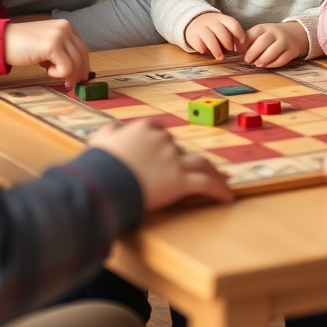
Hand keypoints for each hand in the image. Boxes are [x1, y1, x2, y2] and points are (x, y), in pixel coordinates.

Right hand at [3, 19, 89, 88]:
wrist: (2, 42)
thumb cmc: (22, 46)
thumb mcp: (46, 45)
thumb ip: (61, 52)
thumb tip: (76, 71)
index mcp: (65, 26)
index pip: (82, 48)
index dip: (83, 65)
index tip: (80, 78)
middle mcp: (65, 27)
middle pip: (82, 56)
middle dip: (78, 73)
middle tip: (70, 85)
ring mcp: (59, 35)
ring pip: (76, 63)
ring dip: (66, 74)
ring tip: (50, 73)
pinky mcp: (52, 45)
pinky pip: (66, 67)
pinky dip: (58, 73)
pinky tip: (46, 70)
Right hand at [90, 120, 233, 209]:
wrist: (102, 181)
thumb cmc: (98, 164)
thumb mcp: (100, 141)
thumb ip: (109, 133)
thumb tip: (113, 132)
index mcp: (144, 128)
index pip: (162, 134)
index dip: (167, 146)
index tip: (170, 155)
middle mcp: (163, 140)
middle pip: (181, 150)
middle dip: (186, 162)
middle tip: (194, 173)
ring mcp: (174, 159)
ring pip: (201, 163)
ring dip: (214, 172)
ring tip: (222, 181)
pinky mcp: (180, 180)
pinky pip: (206, 184)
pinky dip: (218, 190)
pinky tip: (227, 197)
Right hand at [184, 12, 246, 59]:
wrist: (192, 21)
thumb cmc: (212, 28)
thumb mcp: (222, 26)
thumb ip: (230, 35)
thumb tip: (239, 50)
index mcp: (222, 19)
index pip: (233, 24)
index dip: (239, 34)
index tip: (242, 43)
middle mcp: (211, 22)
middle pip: (222, 32)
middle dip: (227, 43)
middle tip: (230, 51)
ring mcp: (201, 28)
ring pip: (210, 38)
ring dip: (216, 50)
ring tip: (220, 58)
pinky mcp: (193, 36)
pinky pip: (200, 44)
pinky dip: (204, 50)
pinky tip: (207, 52)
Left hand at [244, 22, 308, 67]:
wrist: (295, 34)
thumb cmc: (272, 36)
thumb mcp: (261, 33)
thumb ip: (249, 40)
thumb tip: (234, 50)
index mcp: (264, 27)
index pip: (253, 33)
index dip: (244, 43)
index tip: (238, 52)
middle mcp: (275, 33)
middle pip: (263, 42)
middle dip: (253, 52)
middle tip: (247, 60)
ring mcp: (285, 41)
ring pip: (273, 51)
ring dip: (263, 59)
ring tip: (257, 64)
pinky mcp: (292, 51)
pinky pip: (283, 59)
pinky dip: (273, 64)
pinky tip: (267, 66)